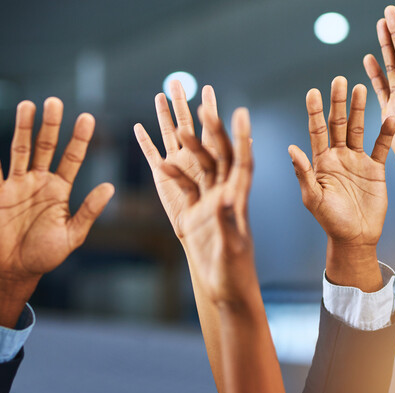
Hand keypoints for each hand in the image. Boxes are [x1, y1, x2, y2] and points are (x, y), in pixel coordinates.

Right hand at [0, 98, 114, 326]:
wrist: (14, 272)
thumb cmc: (45, 255)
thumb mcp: (72, 235)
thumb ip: (89, 211)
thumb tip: (110, 186)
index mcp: (60, 190)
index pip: (72, 158)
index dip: (79, 139)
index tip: (88, 117)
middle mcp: (39, 182)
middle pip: (45, 147)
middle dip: (50, 126)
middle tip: (55, 102)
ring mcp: (17, 186)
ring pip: (20, 151)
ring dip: (23, 129)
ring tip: (28, 105)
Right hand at [158, 106, 255, 301]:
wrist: (225, 288)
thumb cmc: (234, 272)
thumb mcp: (231, 248)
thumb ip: (226, 222)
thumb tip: (224, 198)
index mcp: (239, 199)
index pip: (241, 162)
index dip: (241, 138)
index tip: (240, 112)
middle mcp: (224, 193)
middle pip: (218, 154)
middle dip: (211, 128)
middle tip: (203, 102)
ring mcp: (206, 200)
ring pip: (195, 162)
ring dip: (186, 140)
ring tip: (175, 118)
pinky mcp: (190, 210)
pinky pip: (177, 182)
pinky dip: (166, 166)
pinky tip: (153, 148)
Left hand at [289, 77, 394, 289]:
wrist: (355, 237)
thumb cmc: (329, 220)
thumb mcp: (313, 198)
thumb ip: (303, 173)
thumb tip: (291, 149)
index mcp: (320, 161)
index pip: (316, 131)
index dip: (315, 112)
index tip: (313, 92)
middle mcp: (338, 156)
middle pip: (338, 124)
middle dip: (338, 102)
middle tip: (339, 80)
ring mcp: (357, 161)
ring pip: (358, 129)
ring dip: (359, 110)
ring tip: (360, 88)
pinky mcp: (375, 169)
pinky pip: (381, 147)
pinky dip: (385, 133)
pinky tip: (389, 118)